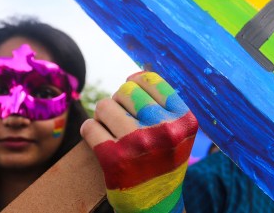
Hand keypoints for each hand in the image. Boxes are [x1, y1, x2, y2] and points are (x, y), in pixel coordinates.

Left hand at [81, 72, 197, 212]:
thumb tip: (135, 74)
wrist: (156, 205)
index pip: (150, 81)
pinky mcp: (113, 159)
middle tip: (118, 115)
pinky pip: (90, 127)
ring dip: (103, 114)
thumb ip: (163, 104)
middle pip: (126, 91)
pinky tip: (97, 137)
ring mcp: (138, 143)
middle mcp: (164, 129)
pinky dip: (90, 130)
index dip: (135, 82)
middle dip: (118, 100)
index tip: (130, 93)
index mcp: (183, 120)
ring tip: (109, 127)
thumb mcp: (177, 132)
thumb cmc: (163, 161)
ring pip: (105, 105)